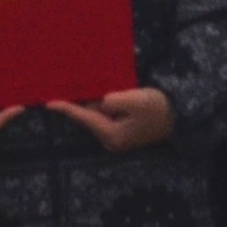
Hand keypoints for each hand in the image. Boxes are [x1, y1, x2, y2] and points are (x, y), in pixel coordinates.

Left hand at [50, 85, 178, 153]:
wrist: (178, 116)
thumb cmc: (157, 108)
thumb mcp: (136, 100)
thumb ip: (113, 101)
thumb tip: (100, 102)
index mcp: (112, 135)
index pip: (84, 118)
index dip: (66, 108)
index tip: (48, 103)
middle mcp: (110, 140)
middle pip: (89, 117)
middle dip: (79, 103)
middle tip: (64, 87)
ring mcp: (116, 137)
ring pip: (97, 115)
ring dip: (92, 102)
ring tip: (82, 87)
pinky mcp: (121, 130)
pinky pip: (105, 115)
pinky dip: (101, 105)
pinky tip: (100, 93)